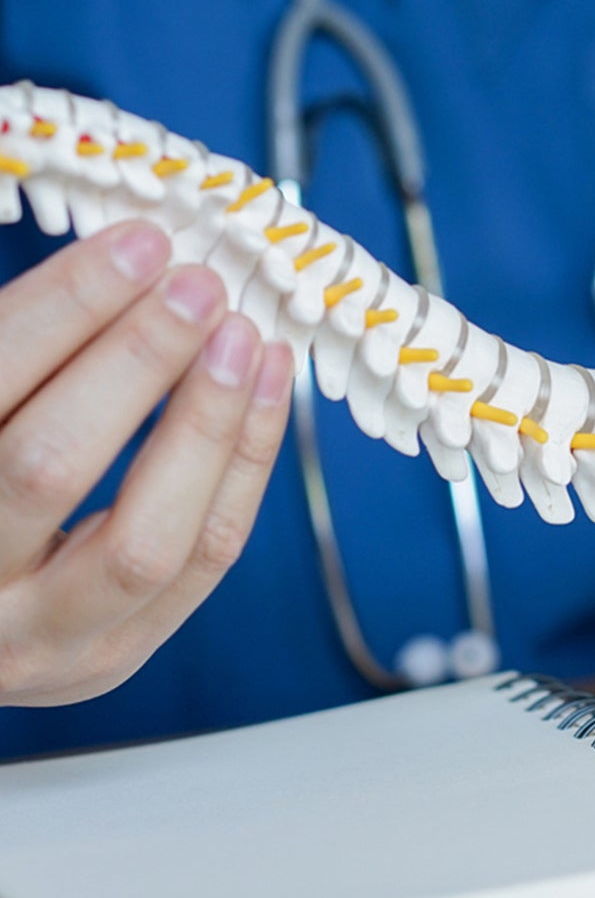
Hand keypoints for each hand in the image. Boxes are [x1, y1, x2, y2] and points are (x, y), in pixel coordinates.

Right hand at [0, 220, 292, 706]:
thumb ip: (21, 352)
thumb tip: (126, 264)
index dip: (67, 307)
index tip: (140, 244)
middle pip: (51, 468)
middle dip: (137, 363)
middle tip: (198, 285)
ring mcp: (43, 637)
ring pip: (145, 540)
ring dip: (208, 424)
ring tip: (245, 337)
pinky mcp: (115, 653)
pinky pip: (203, 560)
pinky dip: (247, 466)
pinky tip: (267, 389)